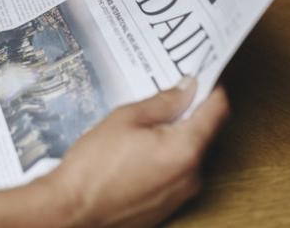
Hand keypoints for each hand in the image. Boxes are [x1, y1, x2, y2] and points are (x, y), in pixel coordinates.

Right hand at [49, 78, 228, 227]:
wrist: (72, 211)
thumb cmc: (93, 168)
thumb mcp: (125, 119)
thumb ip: (162, 102)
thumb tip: (185, 89)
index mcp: (185, 149)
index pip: (218, 110)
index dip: (211, 89)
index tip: (201, 78)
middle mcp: (191, 175)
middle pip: (204, 133)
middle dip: (187, 114)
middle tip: (160, 102)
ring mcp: (181, 194)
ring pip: (188, 154)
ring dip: (173, 139)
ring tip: (138, 132)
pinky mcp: (168, 206)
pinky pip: (176, 174)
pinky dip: (163, 160)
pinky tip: (136, 155)